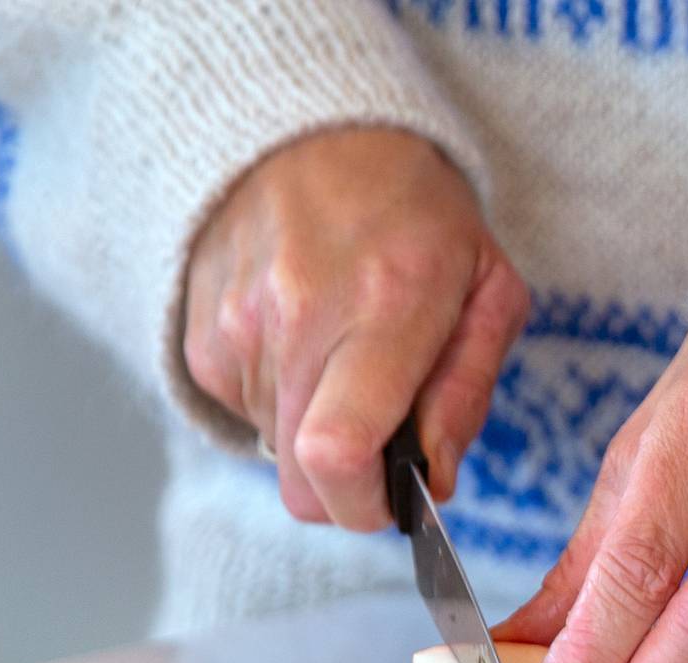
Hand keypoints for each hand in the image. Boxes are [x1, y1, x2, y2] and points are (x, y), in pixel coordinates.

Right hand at [181, 128, 528, 529]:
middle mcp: (297, 318)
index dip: (364, 505)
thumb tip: (435, 480)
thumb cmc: (415, 213)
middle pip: (300, 481)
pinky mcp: (200, 336)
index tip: (395, 500)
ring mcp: (236, 327)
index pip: (338, 452)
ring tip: (344, 363)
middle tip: (383, 445)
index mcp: (384, 306)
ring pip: (274, 453)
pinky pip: (244, 415)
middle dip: (348, 490)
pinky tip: (305, 345)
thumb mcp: (487, 289)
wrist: (310, 131)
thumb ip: (468, 392)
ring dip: (315, 435)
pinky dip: (280, 403)